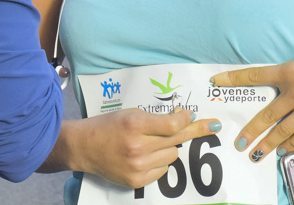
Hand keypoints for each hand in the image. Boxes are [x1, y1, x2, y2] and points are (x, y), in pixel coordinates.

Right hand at [73, 107, 220, 187]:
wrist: (85, 147)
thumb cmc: (109, 126)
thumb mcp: (131, 113)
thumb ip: (156, 118)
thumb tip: (186, 119)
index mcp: (135, 124)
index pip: (173, 124)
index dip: (187, 119)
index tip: (193, 116)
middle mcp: (137, 146)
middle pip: (177, 140)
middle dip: (189, 131)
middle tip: (208, 125)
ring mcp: (137, 166)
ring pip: (173, 155)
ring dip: (169, 148)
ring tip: (153, 143)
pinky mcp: (136, 181)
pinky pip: (163, 170)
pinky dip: (160, 162)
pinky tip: (147, 156)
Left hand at [211, 40, 293, 161]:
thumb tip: (288, 78)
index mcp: (288, 72)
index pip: (255, 75)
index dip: (234, 78)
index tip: (218, 81)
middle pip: (266, 116)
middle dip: (250, 131)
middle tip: (239, 142)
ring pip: (282, 132)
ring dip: (268, 145)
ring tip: (256, 155)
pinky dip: (291, 145)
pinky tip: (282, 151)